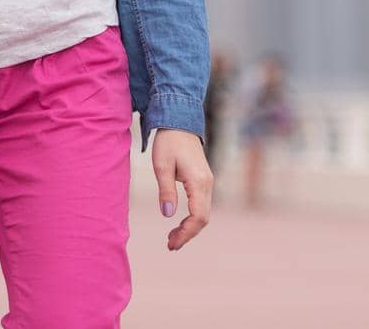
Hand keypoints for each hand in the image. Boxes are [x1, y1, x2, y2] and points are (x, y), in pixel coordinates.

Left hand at [152, 128, 212, 250]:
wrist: (179, 122)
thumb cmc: (168, 141)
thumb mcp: (161, 165)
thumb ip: (165, 190)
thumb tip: (167, 215)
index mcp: (199, 181)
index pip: (199, 216)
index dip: (186, 233)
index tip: (171, 242)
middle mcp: (207, 184)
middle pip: (203, 218)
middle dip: (188, 234)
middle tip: (170, 245)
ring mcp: (207, 182)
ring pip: (204, 213)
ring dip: (190, 228)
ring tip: (172, 239)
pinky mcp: (203, 181)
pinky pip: (201, 205)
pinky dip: (192, 218)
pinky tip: (179, 225)